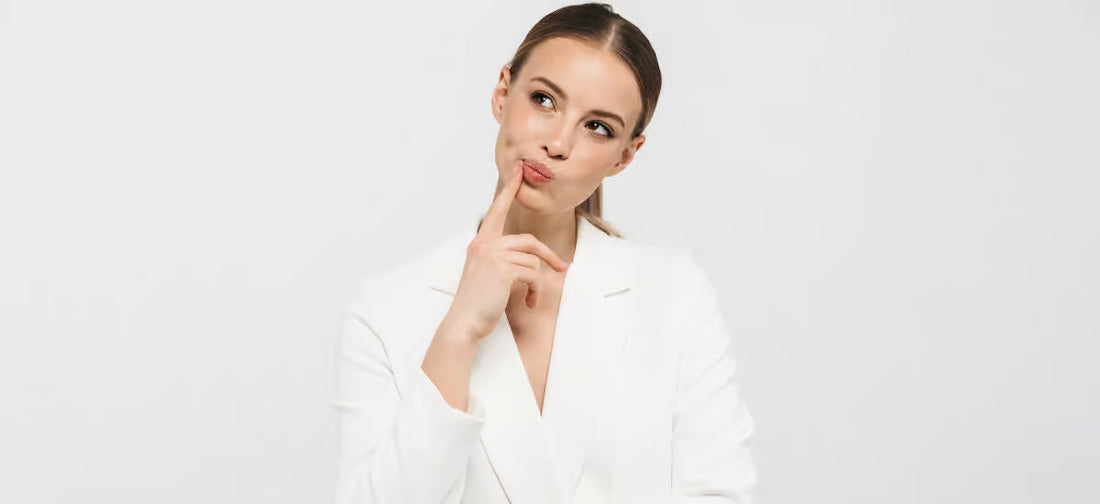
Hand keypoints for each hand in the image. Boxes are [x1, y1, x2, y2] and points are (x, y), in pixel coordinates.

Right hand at [447, 162, 569, 339]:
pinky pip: (532, 274)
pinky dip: (535, 290)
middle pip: (529, 241)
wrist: (464, 322)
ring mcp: (493, 255)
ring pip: (533, 260)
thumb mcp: (485, 273)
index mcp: (480, 243)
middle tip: (561, 267)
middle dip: (548, 256)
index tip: (518, 172)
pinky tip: (528, 301)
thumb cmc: (476, 302)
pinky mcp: (503, 269)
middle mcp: (485, 244)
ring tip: (530, 296)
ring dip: (537, 282)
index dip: (509, 191)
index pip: (497, 211)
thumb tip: (528, 258)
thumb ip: (499, 258)